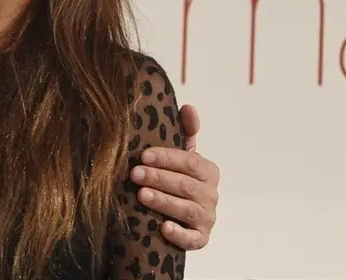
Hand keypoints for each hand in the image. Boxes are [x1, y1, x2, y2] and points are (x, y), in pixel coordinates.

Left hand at [130, 103, 219, 250]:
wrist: (178, 211)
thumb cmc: (176, 176)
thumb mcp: (180, 155)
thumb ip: (185, 132)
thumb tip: (189, 106)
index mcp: (208, 171)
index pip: (190, 162)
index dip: (167, 158)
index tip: (143, 155)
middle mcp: (211, 195)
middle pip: (186, 185)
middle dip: (158, 178)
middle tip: (134, 173)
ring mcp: (207, 218)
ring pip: (187, 210)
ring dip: (164, 202)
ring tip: (141, 195)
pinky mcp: (200, 238)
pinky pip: (194, 240)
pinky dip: (180, 234)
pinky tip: (163, 227)